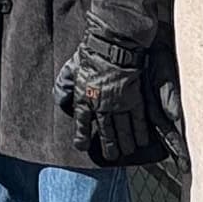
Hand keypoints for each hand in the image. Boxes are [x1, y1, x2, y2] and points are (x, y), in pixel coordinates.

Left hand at [54, 30, 165, 169]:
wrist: (112, 45)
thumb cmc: (90, 54)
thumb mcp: (69, 70)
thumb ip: (64, 87)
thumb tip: (60, 100)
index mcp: (84, 99)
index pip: (82, 125)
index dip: (81, 138)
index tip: (81, 146)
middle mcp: (101, 106)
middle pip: (106, 133)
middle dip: (109, 146)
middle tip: (112, 156)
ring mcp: (119, 104)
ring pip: (123, 130)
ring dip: (125, 143)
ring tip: (127, 151)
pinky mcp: (134, 99)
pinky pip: (138, 120)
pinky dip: (140, 132)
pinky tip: (142, 141)